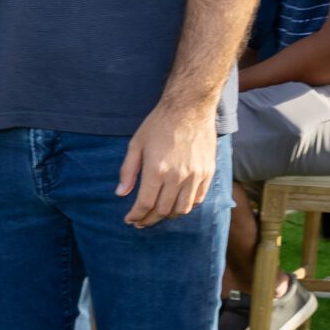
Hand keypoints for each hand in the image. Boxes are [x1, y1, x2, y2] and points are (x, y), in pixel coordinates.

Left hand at [117, 99, 216, 227]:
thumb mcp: (136, 144)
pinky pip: (198, 199)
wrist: (190, 108)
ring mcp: (195, 175)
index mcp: (157, 169)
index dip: (136, 215)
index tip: (130, 219)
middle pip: (163, 210)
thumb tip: (120, 193)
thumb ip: (128, 170)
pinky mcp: (208, 172)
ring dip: (168, 216)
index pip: (145, 203)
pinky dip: (187, 206)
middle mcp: (178, 176)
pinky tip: (176, 204)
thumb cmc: (159, 124)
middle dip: (149, 219)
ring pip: (182, 209)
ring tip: (158, 215)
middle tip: (141, 221)